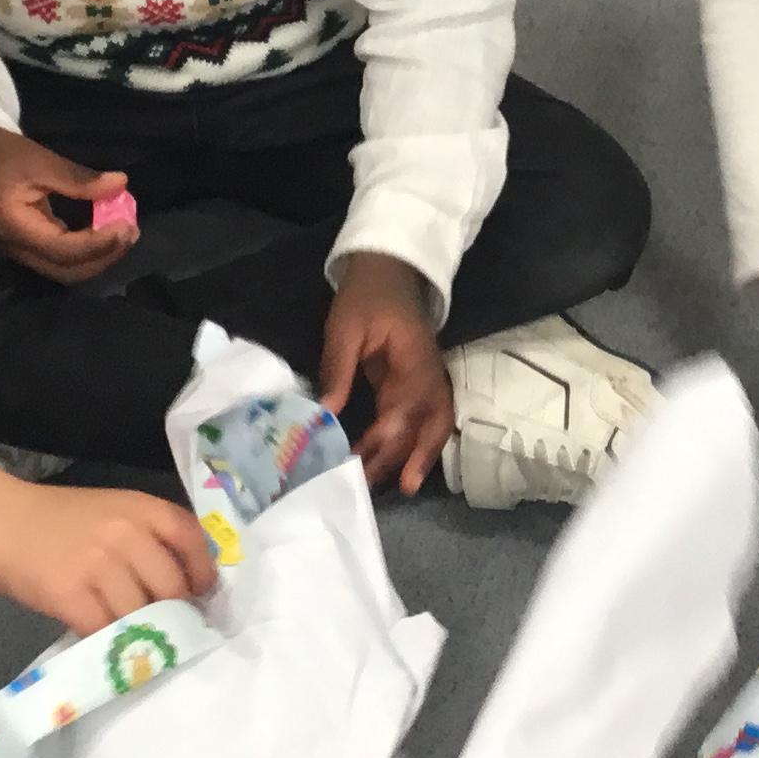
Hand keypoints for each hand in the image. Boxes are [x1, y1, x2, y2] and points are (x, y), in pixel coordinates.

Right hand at [0, 122, 136, 284]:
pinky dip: (85, 250)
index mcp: (15, 229)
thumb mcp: (40, 160)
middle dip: (103, 257)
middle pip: (67, 271)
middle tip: (131, 232)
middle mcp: (16, 248)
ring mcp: (19, 250)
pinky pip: (59, 258)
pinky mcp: (25, 244)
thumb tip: (121, 184)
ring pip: (64, 270)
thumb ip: (79, 179)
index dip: (99, 243)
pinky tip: (104, 232)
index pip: (64, 251)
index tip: (127, 225)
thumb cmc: (0, 152)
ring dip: (96, 257)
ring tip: (123, 233)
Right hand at [0, 481, 217, 633]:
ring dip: (140, 630)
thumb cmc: (56, 519)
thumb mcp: (111, 511)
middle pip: (171, 587)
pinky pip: (105, 629)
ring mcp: (99, 565)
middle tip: (167, 625)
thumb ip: (146, 537)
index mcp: (140, 508)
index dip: (202, 572)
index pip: (191, 539)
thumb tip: (183, 584)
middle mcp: (126, 533)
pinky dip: (108, 640)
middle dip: (175, 612)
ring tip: (133, 635)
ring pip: (141, 614)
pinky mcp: (71, 595)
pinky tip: (104, 639)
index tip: (201, 594)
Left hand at [319, 257, 451, 494]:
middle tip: (393, 487)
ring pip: (433, 425)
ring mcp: (426, 380)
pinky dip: (414, 444)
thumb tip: (325, 413)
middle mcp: (428, 373)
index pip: (408, 402)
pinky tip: (393, 464)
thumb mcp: (344, 326)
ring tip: (398, 487)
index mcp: (414, 357)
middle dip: (414, 456)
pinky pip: (421, 420)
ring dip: (419, 456)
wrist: (388, 270)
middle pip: (432, 421)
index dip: (390, 432)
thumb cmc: (366, 295)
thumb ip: (337, 369)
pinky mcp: (414, 385)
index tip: (364, 456)